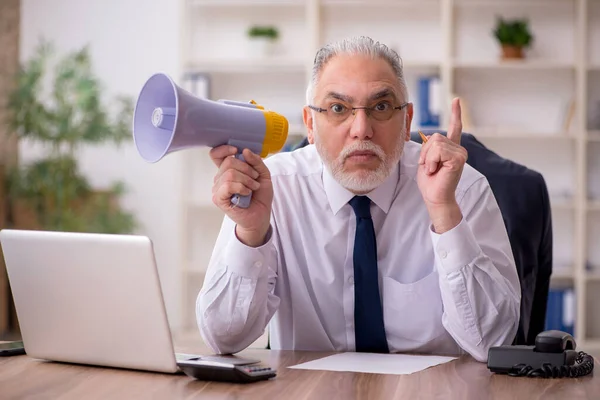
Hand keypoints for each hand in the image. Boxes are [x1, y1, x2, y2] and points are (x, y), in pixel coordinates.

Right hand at [210, 146, 272, 246]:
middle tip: (255, 179)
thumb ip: (256, 161)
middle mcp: (220, 178)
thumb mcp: (263, 174)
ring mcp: (218, 189)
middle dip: (246, 169)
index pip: (216, 154)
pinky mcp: (219, 199)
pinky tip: (246, 193)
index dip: (224, 149)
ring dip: (246, 180)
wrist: (261, 215)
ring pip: (229, 173)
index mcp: (228, 170)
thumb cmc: (260, 196)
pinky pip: (227, 185)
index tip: (237, 150)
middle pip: (228, 162)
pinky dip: (241, 187)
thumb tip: (244, 151)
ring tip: (252, 188)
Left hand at [417, 98, 467, 232]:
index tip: (456, 100)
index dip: (455, 113)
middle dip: (425, 153)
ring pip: (435, 143)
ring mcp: (460, 153)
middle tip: (429, 167)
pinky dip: (431, 161)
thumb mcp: (426, 159)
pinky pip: (438, 151)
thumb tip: (428, 137)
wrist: (435, 197)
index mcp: (451, 148)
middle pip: (434, 137)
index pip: (454, 127)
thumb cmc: (430, 182)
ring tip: (433, 169)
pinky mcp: (458, 158)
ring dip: (428, 158)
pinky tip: (436, 170)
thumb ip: (429, 147)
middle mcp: (458, 148)